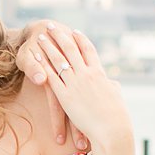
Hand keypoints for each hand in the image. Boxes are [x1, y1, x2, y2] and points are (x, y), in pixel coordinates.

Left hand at [20, 23, 128, 146]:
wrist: (112, 129)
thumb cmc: (118, 116)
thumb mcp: (116, 96)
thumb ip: (112, 87)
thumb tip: (112, 83)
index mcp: (100, 73)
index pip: (88, 51)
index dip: (80, 40)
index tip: (74, 31)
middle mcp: (87, 74)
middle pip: (70, 49)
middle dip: (60, 36)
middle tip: (51, 26)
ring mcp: (76, 84)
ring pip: (58, 59)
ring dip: (48, 46)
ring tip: (40, 37)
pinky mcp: (65, 95)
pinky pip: (51, 76)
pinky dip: (42, 65)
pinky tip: (36, 58)